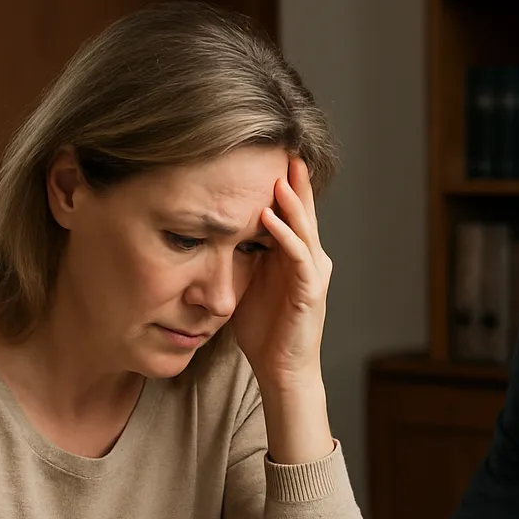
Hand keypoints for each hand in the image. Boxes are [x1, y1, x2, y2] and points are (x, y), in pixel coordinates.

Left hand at [232, 157, 331, 389]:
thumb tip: (206, 231)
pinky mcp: (310, 292)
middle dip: (295, 181)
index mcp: (295, 257)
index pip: (291, 212)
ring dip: (292, 202)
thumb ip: (237, 255)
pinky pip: (299, 258)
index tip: (266, 155)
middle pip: (303, 212)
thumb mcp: (245, 283)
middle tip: (284, 148)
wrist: (281, 370)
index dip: (283, 184)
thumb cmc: (263, 330)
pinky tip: (269, 218)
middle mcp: (309, 260)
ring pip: (304, 229)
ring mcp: (313, 275)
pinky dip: (286, 236)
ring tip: (278, 176)